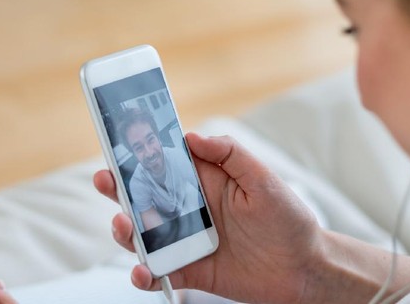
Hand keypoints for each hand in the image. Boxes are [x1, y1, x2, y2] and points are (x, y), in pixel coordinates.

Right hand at [94, 133, 322, 303]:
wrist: (304, 268)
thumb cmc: (288, 219)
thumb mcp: (263, 179)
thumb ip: (230, 154)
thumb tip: (191, 135)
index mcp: (207, 181)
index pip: (167, 162)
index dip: (142, 152)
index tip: (119, 141)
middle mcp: (191, 208)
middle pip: (145, 196)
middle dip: (120, 186)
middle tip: (105, 179)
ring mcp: (187, 240)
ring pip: (143, 234)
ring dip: (125, 229)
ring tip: (124, 226)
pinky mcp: (189, 270)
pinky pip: (158, 272)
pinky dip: (144, 273)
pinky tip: (143, 270)